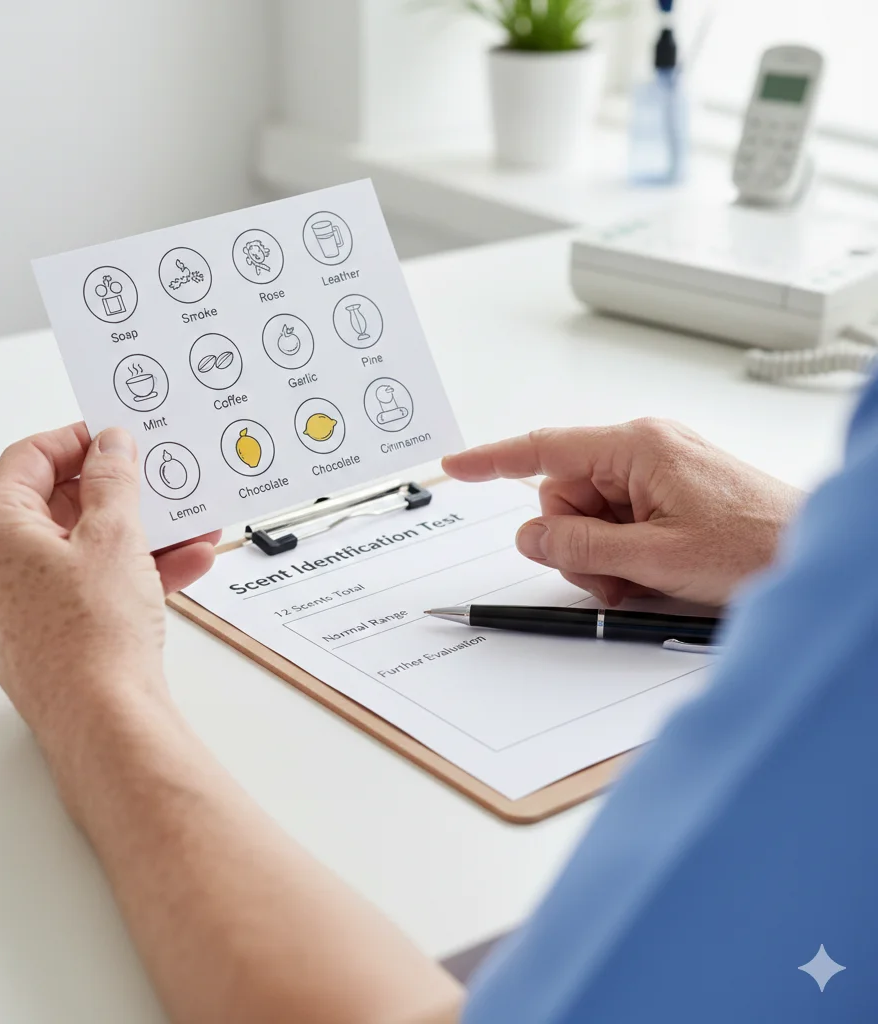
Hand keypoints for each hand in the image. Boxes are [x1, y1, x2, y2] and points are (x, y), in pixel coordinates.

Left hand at [0, 423, 219, 751]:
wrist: (103, 721)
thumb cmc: (92, 638)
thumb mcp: (115, 535)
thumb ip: (114, 480)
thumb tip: (111, 448)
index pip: (30, 458)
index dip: (79, 441)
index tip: (116, 437)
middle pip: (57, 507)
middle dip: (121, 495)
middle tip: (157, 481)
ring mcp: (15, 606)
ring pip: (80, 551)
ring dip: (138, 535)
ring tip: (188, 526)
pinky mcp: (45, 635)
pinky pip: (88, 588)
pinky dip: (131, 572)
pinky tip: (184, 564)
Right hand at [443, 418, 801, 606]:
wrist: (813, 556)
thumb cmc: (758, 545)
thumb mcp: (656, 558)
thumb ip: (581, 547)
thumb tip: (531, 535)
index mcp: (637, 447)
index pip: (544, 449)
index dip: (492, 461)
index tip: (455, 469)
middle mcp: (642, 453)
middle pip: (563, 497)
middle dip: (573, 543)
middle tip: (610, 576)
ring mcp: (656, 476)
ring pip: (587, 518)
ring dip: (599, 558)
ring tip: (640, 580)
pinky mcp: (667, 498)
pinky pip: (616, 526)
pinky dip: (620, 557)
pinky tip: (649, 575)